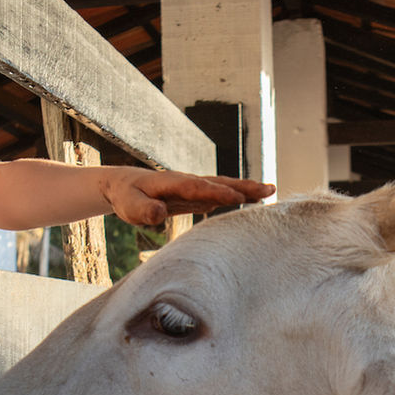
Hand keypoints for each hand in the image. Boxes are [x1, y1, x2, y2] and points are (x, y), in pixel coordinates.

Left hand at [103, 168, 273, 226]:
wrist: (124, 184)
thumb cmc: (127, 196)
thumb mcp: (129, 206)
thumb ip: (143, 210)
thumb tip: (158, 213)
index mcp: (172, 183)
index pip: (197, 187)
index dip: (216, 191)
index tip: (236, 196)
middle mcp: (188, 182)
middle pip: (219, 182)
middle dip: (243, 186)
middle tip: (269, 189)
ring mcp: (194, 187)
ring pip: (224, 186)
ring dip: (246, 188)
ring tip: (270, 191)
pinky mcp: (196, 195)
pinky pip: (221, 193)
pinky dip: (238, 195)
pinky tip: (253, 200)